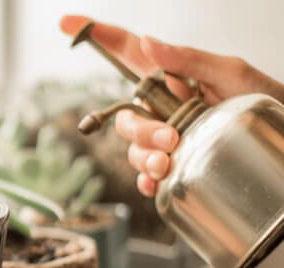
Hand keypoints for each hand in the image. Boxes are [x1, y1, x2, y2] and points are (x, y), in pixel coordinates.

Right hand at [60, 15, 283, 196]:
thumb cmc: (267, 101)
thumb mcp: (233, 73)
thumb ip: (188, 59)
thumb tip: (147, 42)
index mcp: (171, 77)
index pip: (124, 52)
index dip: (96, 35)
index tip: (68, 22)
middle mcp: (162, 108)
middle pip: (124, 116)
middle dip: (139, 130)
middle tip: (170, 138)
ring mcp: (166, 138)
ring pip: (132, 148)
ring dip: (145, 158)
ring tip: (171, 163)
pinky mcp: (174, 165)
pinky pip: (146, 175)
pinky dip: (148, 180)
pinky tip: (159, 182)